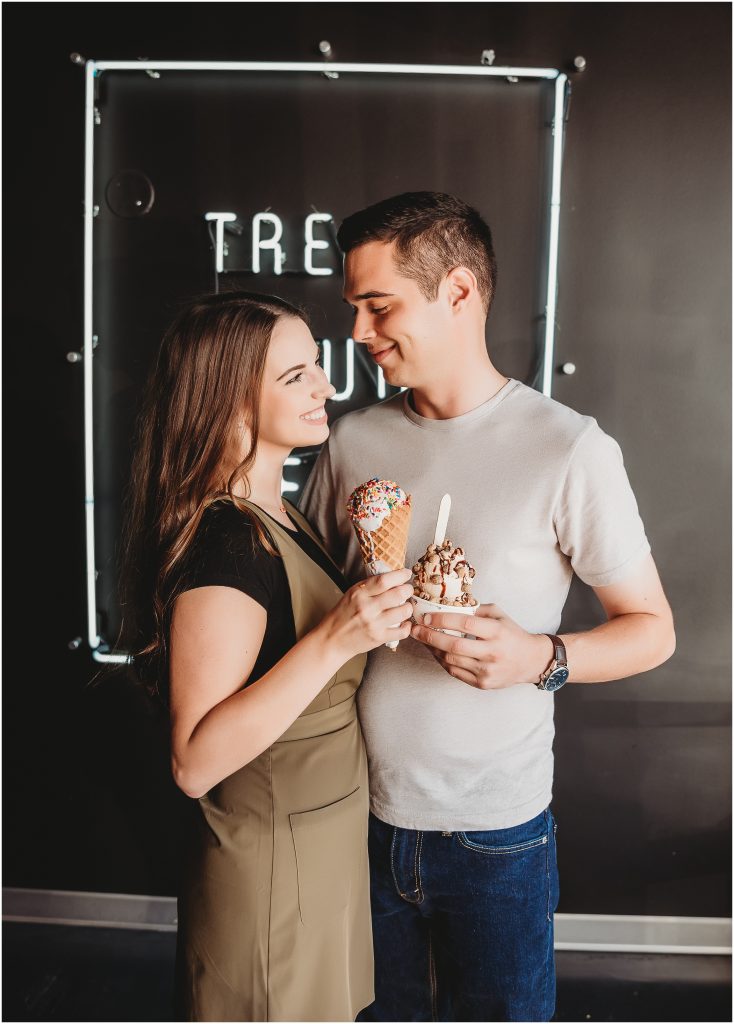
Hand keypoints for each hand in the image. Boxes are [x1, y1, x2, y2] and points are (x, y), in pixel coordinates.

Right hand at [323, 568, 413, 656]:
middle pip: (397, 594)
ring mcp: (373, 624)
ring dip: (408, 607)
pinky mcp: (378, 638)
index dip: (400, 575)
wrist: (332, 639)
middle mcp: (367, 608)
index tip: (406, 574)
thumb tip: (391, 577)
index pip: (384, 580)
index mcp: (359, 594)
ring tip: (405, 606)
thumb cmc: (342, 615)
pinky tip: (404, 623)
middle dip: (408, 590)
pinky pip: (402, 631)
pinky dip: (407, 626)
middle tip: (408, 590)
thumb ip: (369, 587)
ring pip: (403, 612)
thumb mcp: (351, 594)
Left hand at [410, 604, 552, 689]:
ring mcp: (487, 671)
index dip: (442, 620)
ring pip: (451, 660)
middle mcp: (492, 652)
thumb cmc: (512, 634)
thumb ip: (477, 610)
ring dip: (433, 649)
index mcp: (497, 632)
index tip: (426, 616)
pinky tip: (435, 652)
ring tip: (422, 639)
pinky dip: (442, 661)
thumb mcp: (499, 615)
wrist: (531, 661)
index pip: (465, 625)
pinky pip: (455, 672)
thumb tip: (449, 604)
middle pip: (454, 646)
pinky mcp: (482, 683)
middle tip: (415, 629)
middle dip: (429, 637)